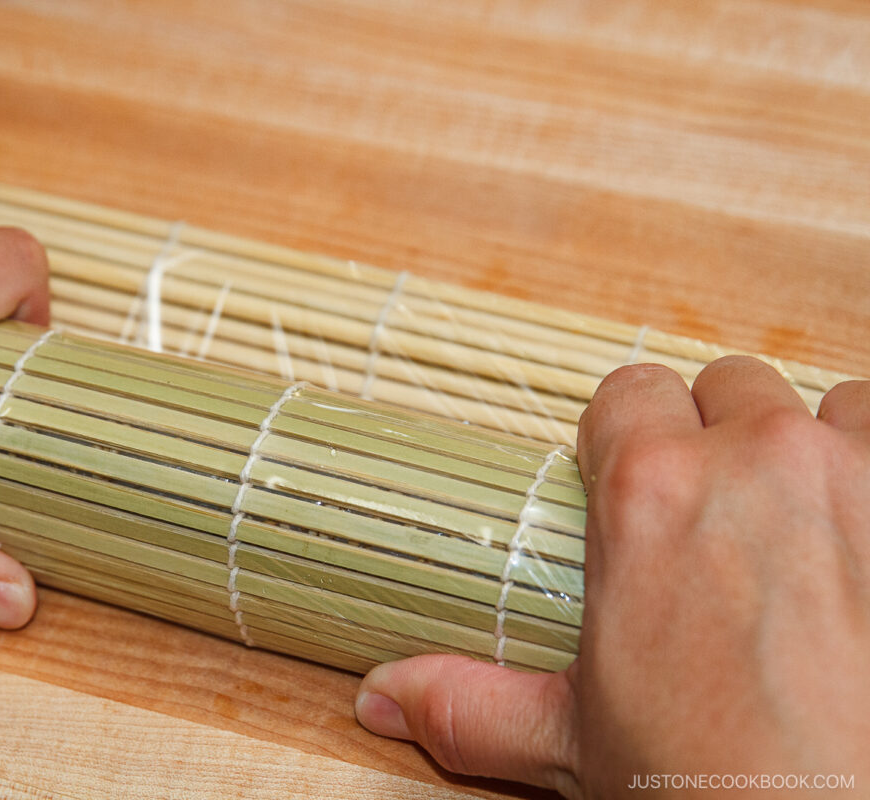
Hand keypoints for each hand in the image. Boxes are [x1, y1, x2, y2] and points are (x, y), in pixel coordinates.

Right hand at [355, 358, 869, 796]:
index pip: (628, 391)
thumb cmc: (715, 786)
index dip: (630, 434)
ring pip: (821, 406)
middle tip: (722, 523)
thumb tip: (381, 695)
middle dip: (717, 441)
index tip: (639, 483)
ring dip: (811, 451)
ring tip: (806, 529)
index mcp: (650, 496)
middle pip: (724, 387)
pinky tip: (861, 538)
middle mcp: (756, 458)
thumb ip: (473, 703)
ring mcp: (855, 470)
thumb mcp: (576, 746)